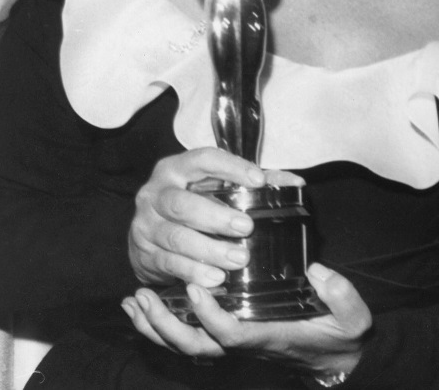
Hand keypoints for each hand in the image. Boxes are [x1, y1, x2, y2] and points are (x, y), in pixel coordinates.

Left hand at [122, 263, 371, 379]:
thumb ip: (340, 295)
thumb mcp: (352, 317)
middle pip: (195, 346)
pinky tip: (148, 309)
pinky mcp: (232, 339)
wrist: (337, 361)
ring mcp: (236, 346)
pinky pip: (191, 339)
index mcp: (270, 338)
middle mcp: (246, 346)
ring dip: (156, 326)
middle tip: (144, 296)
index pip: (232, 334)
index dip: (210, 316)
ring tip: (134, 301)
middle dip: (165, 325)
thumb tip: (319, 271)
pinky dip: (165, 326)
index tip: (196, 287)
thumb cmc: (342, 336)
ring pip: (187, 346)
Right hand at [129, 147, 303, 287]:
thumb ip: (255, 183)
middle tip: (247, 227)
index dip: (231, 167)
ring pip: (176, 237)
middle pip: (183, 204)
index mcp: (176, 168)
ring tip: (238, 259)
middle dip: (216, 217)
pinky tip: (216, 278)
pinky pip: (169, 264)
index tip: (259, 180)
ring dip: (209, 250)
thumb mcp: (217, 186)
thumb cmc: (194, 202)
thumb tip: (296, 185)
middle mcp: (155, 193)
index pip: (204, 159)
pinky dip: (194, 272)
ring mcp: (145, 225)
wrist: (147, 233)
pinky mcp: (142, 254)